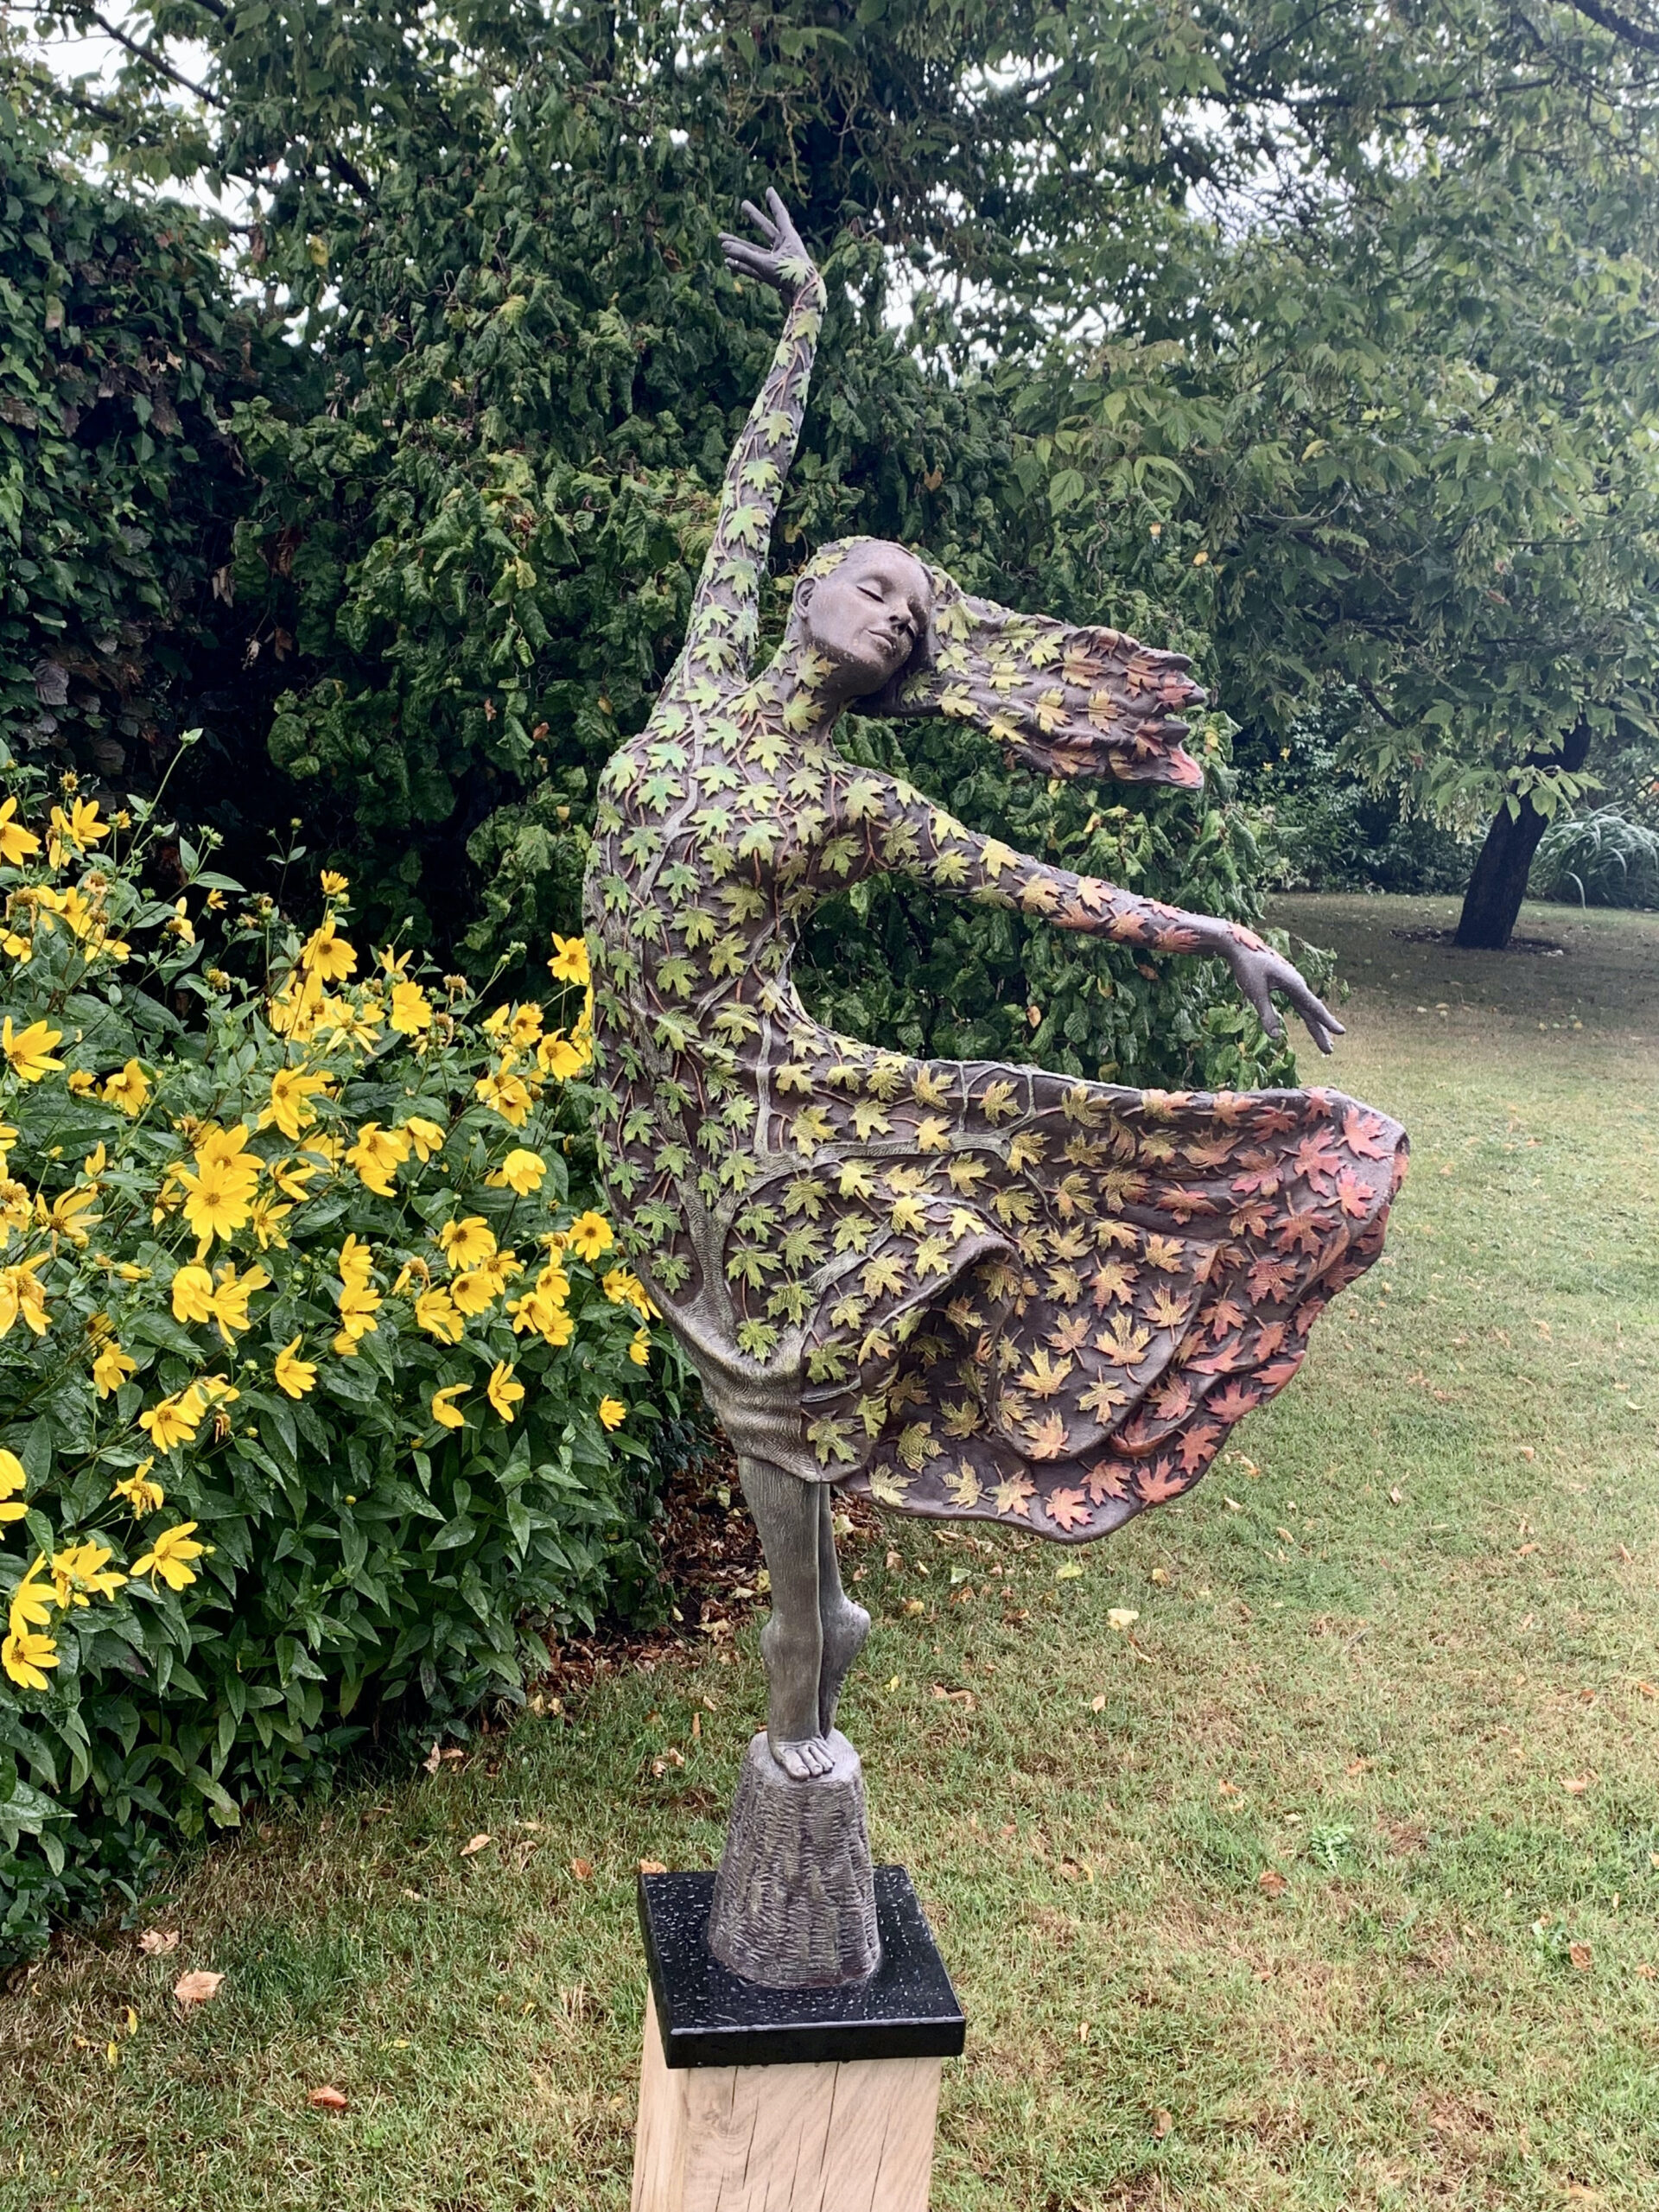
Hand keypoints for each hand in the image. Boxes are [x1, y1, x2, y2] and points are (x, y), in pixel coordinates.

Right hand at [719, 188, 817, 297]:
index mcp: (789, 238)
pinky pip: (754, 268)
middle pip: (766, 229)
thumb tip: (724, 248)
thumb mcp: (765, 265)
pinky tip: (728, 262)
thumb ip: (745, 256)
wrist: (805, 299)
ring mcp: (778, 262)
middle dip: (754, 217)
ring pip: (755, 251)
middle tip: (743, 205)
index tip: (768, 190)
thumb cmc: (790, 278)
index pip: (780, 215)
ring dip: (739, 246)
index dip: (773, 202)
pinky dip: (742, 265)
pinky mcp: (774, 276)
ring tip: (721, 240)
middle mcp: (784, 248)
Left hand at [1215, 929, 1344, 1055]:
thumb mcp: (1255, 993)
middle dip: (1321, 1032)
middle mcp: (1297, 984)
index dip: (1327, 1022)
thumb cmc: (1247, 967)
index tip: (1342, 1032)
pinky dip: (1307, 1015)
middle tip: (1329, 1052)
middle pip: (1312, 1012)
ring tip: (1325, 1043)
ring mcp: (1293, 983)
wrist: (1241, 946)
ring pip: (1307, 1008)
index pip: (1313, 1008)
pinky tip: (1311, 1021)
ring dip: (1315, 1025)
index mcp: (1294, 984)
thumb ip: (1266, 1015)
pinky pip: (1300, 1003)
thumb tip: (1276, 1038)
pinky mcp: (1286, 983)